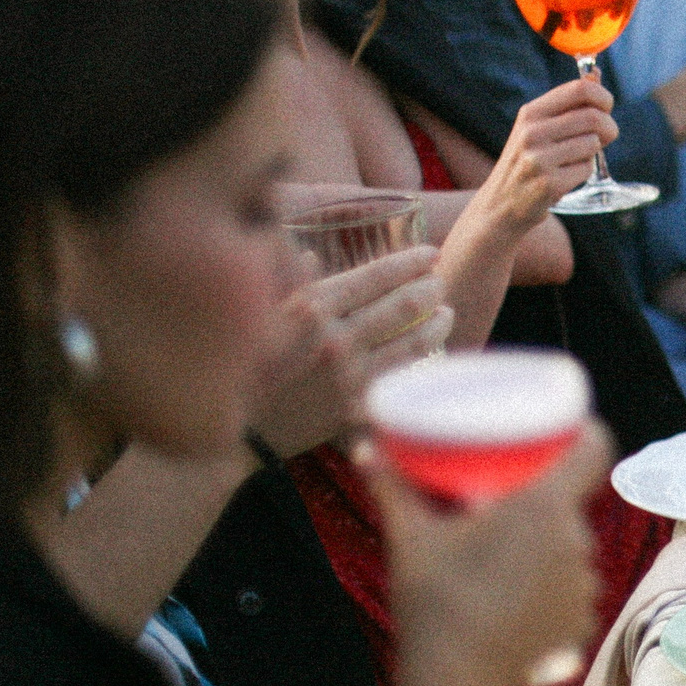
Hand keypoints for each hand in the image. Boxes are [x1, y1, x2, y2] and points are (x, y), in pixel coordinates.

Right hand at [252, 248, 453, 457]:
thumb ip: (290, 283)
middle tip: (439, 283)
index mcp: (311, 308)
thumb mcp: (260, 316)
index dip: (409, 262)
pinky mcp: (358, 406)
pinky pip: (403, 376)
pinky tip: (431, 351)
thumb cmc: (245, 367)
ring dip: (437, 322)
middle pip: (404, 304)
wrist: (240, 431)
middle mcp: (335, 338)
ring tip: (446, 313)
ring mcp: (349, 374)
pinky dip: (423, 359)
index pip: (375, 275)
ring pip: (414, 340)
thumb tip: (311, 257)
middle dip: (430, 288)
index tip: (430, 254)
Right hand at [370, 423, 611, 685]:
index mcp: (545, 507)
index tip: (567, 427)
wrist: (455, 684)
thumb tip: (365, 445)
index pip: (594, 449)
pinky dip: (551, 586)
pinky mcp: (581, 620)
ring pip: (572, 546)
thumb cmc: (434, 603)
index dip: (586, 432)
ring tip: (507, 553)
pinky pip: (573, 588)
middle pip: (573, 500)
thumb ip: (391, 487)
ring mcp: (584, 584)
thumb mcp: (410, 539)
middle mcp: (576, 540)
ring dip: (548, 544)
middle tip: (505, 501)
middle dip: (545, 497)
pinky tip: (519, 595)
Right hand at [475, 76, 619, 230]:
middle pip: (593, 117)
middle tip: (606, 136)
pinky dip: (583, 172)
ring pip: (592, 144)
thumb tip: (595, 74)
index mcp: (531, 113)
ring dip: (593, 152)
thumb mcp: (537, 127)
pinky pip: (586, 169)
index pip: (580, 89)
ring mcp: (539, 159)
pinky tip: (565, 177)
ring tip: (573, 159)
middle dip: (609, 127)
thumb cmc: (526, 161)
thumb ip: (567, 103)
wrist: (499, 205)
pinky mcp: (549, 184)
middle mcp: (531, 132)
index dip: (603, 97)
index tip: (606, 108)